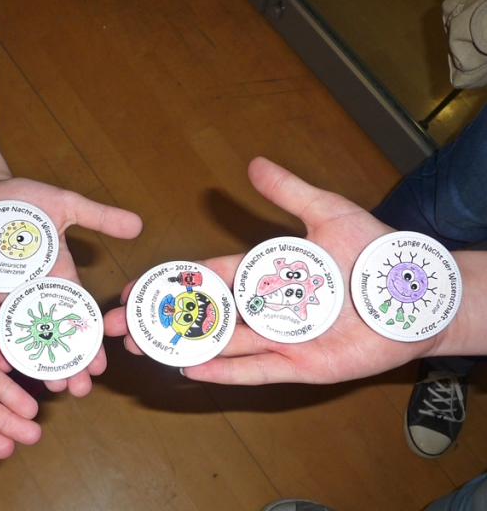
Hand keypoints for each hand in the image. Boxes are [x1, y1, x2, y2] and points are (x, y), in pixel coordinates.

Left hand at [0, 177, 141, 396]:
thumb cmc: (23, 197)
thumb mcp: (65, 204)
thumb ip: (99, 217)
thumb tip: (138, 224)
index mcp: (58, 274)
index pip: (78, 313)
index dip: (90, 340)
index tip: (100, 365)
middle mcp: (35, 291)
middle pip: (55, 333)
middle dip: (68, 361)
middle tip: (79, 389)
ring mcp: (7, 295)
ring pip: (25, 335)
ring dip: (38, 361)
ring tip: (52, 386)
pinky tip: (8, 366)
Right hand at [104, 157, 435, 384]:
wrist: (417, 294)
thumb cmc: (375, 252)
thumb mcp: (329, 213)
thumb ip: (289, 192)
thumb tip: (253, 163)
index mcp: (264, 273)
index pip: (204, 277)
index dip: (168, 282)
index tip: (133, 287)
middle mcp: (263, 307)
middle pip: (201, 315)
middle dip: (159, 320)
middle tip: (119, 328)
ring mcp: (279, 338)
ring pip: (219, 344)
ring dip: (180, 345)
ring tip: (143, 348)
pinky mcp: (300, 366)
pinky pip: (255, 371)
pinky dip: (224, 372)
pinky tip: (191, 370)